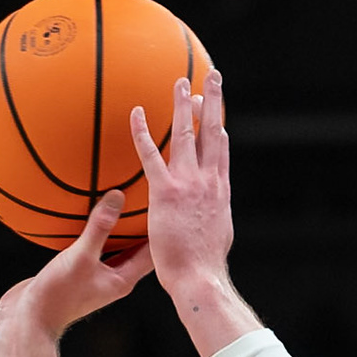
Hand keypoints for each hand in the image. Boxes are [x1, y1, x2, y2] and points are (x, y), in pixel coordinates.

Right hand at [0, 191, 154, 338]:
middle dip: (143, 225)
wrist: (28, 319)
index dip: (162, 229)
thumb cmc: (58, 295)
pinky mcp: (80, 273)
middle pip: (137, 248)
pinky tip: (88, 214)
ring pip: (115, 247)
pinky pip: (94, 247)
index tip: (167, 203)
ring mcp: (97, 277)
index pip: (153, 251)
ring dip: (119, 227)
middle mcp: (115, 279)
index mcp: (124, 279)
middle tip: (148, 196)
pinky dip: (95, 232)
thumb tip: (118, 196)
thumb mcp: (81, 256)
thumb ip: (100, 227)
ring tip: (124, 199)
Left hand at [128, 69, 230, 296]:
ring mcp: (188, 184)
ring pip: (187, 134)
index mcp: (220, 192)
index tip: (217, 114)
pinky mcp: (166, 192)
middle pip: (212, 131)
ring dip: (184, 104)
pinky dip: (143, 131)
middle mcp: (208, 181)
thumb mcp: (217, 238)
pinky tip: (136, 112)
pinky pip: (151, 154)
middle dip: (213, 102)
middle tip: (212, 78)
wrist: (199, 277)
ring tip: (181, 82)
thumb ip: (212, 220)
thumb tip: (211, 219)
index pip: (220, 152)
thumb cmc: (205, 267)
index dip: (219, 129)